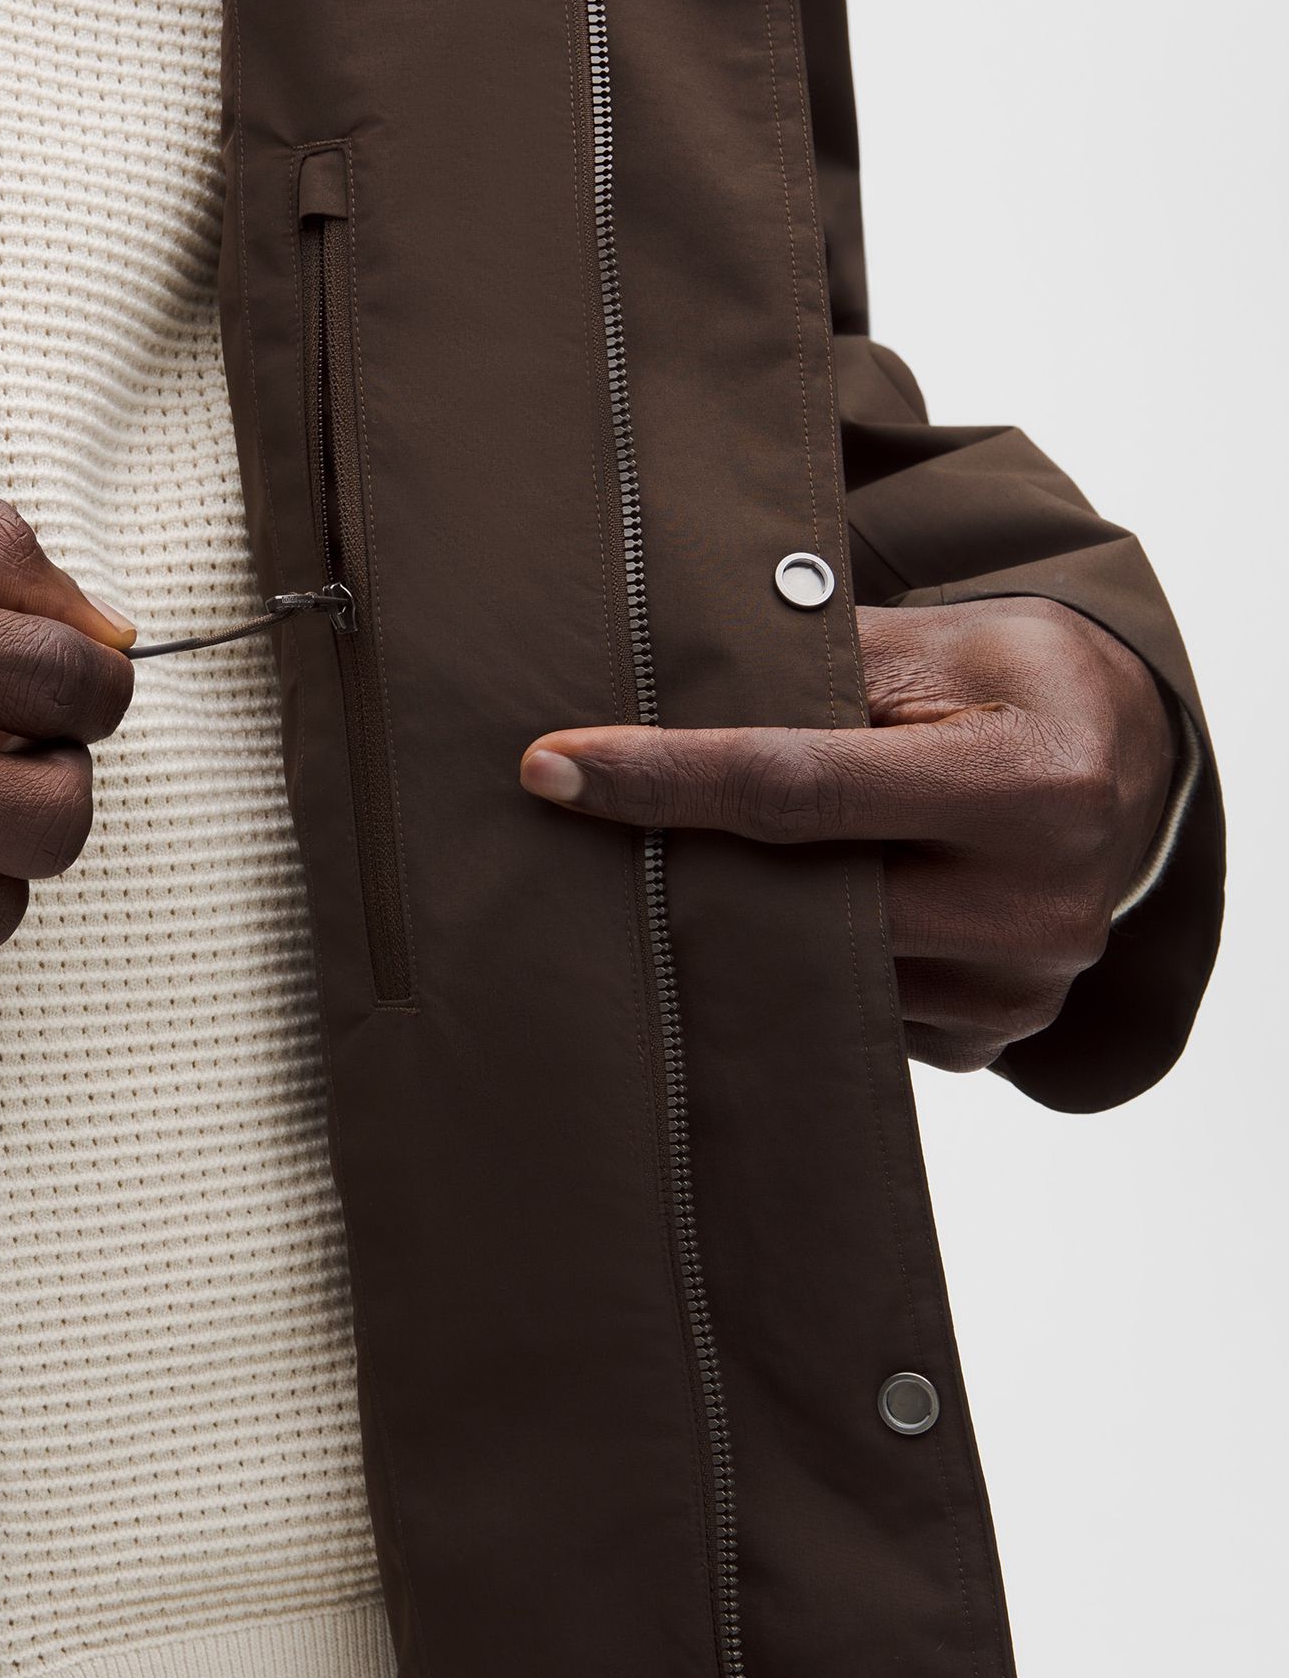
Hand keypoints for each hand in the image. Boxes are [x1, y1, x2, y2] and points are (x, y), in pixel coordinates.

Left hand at [519, 598, 1175, 1069]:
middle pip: (794, 897)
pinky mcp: (992, 1038)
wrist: (1127, 757)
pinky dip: (799, 962)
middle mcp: (1035, 905)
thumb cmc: (1009, 679)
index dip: (662, 779)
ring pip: (813, 965)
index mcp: (1025, 783)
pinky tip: (784, 913)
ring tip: (698, 858)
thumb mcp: (930, 639)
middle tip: (583, 821)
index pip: (796, 787)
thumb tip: (644, 689)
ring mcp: (1017, 988)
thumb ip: (807, 667)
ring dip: (737, 917)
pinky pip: (851, 1009)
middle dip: (681, 861)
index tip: (551, 768)